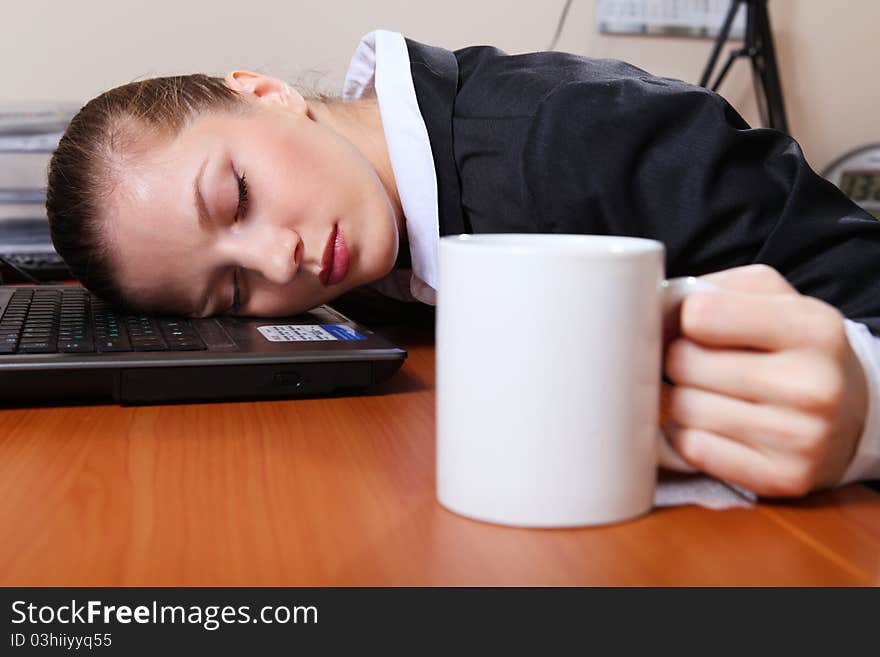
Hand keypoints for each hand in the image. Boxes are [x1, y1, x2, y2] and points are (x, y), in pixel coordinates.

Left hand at [662, 264, 867, 496]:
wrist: (853, 412)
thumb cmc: (795, 348)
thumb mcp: (774, 299)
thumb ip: (716, 289)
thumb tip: (658, 306)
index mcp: (812, 327)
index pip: (701, 315)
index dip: (685, 319)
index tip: (697, 326)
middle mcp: (813, 385)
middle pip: (684, 363)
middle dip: (680, 360)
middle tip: (701, 363)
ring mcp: (800, 438)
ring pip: (684, 408)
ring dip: (683, 399)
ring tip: (713, 393)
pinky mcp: (781, 478)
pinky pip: (693, 449)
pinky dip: (690, 435)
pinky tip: (715, 426)